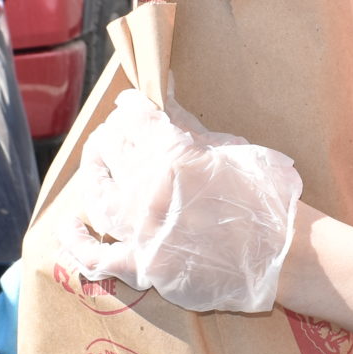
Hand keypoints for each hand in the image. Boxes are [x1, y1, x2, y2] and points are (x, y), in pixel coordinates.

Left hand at [56, 90, 301, 313]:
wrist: (282, 253)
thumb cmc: (263, 196)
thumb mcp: (229, 147)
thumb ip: (187, 120)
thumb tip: (163, 86)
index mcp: (171, 155)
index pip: (134, 119)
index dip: (130, 108)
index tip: (130, 106)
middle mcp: (148, 191)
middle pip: (109, 151)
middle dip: (109, 136)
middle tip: (114, 134)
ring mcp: (142, 231)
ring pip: (97, 195)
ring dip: (92, 175)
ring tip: (97, 164)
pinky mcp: (144, 266)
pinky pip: (97, 257)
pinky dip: (78, 243)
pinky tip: (70, 227)